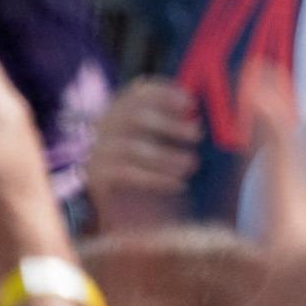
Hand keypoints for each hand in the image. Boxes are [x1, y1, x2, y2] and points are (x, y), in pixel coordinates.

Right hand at [85, 77, 199, 235]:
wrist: (142, 215)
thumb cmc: (165, 169)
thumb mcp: (178, 143)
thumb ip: (189, 125)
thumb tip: (208, 114)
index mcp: (126, 108)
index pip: (139, 91)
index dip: (165, 93)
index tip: (191, 103)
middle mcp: (106, 126)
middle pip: (133, 115)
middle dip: (169, 123)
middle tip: (197, 134)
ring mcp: (98, 151)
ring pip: (132, 147)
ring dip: (168, 155)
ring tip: (191, 165)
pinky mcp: (97, 177)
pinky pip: (126, 173)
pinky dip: (157, 178)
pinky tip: (179, 185)